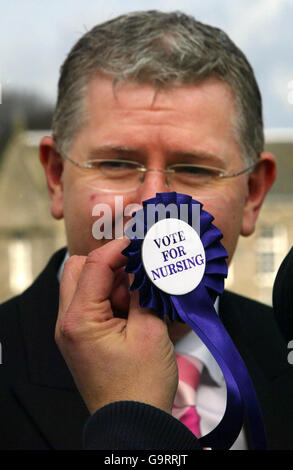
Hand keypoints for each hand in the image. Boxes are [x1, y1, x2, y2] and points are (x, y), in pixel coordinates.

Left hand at [55, 238, 177, 414]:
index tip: (141, 239)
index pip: (94, 265)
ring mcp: (73, 330)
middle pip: (78, 270)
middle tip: (138, 270)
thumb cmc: (141, 385)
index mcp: (79, 320)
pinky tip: (136, 309)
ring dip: (112, 282)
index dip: (119, 247)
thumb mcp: (150, 331)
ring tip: (141, 298)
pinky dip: (112, 298)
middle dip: (109, 263)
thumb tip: (143, 263)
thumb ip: (143, 292)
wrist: (134, 425)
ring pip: (85, 285)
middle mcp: (68, 322)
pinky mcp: (83, 337)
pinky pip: (93, 304)